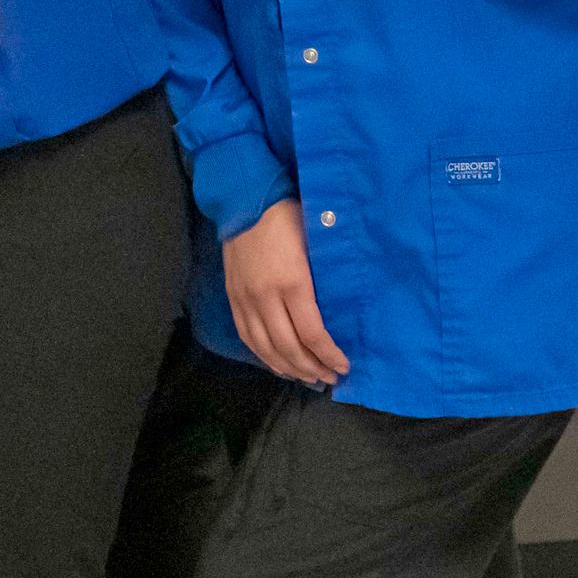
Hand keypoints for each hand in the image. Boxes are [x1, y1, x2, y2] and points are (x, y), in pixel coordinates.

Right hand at [223, 198, 347, 387]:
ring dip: (289, 368)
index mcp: (292, 282)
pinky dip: (264, 356)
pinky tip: (278, 365)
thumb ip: (324, 278)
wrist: (245, 200)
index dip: (329, 355)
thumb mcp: (314, 244)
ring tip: (308, 377)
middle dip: (312, 368)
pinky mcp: (233, 298)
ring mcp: (246, 299)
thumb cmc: (288, 217)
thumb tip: (343, 309)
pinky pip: (247, 337)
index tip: (344, 366)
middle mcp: (265, 297)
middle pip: (288, 347)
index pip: (312, 333)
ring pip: (266, 348)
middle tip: (330, 377)